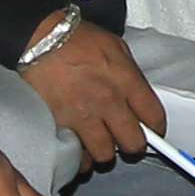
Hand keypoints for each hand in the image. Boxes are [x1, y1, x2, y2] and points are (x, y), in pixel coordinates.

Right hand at [22, 17, 165, 167]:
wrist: (38, 39)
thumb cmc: (75, 38)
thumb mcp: (115, 46)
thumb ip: (130, 74)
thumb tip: (138, 97)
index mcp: (125, 79)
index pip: (154, 116)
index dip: (156, 127)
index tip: (152, 130)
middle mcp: (107, 101)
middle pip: (133, 143)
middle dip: (133, 143)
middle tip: (126, 139)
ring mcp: (83, 116)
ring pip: (105, 154)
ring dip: (104, 150)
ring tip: (100, 141)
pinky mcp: (60, 125)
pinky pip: (77, 155)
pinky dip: (79, 156)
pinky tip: (79, 146)